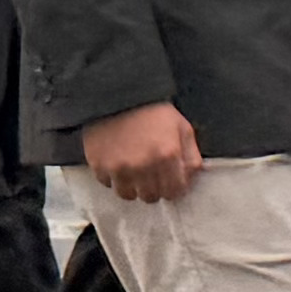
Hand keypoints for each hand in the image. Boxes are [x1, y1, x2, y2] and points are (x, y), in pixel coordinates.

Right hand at [79, 100, 204, 204]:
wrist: (117, 94)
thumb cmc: (153, 111)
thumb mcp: (182, 127)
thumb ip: (191, 157)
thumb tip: (190, 180)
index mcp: (168, 155)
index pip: (174, 193)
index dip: (173, 187)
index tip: (168, 180)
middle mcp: (144, 166)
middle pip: (151, 197)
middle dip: (153, 187)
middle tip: (150, 173)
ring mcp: (119, 168)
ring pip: (128, 195)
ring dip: (132, 186)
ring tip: (133, 169)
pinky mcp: (99, 165)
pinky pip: (107, 184)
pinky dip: (113, 177)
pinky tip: (117, 160)